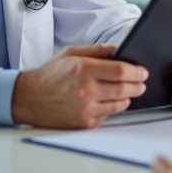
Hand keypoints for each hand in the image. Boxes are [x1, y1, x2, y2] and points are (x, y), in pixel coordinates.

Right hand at [11, 44, 147, 128]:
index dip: (136, 71)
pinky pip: (108, 115)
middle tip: (141, 82)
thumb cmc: (50, 75)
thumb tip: (118, 49)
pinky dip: (113, 108)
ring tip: (129, 91)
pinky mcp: (84, 123)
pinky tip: (112, 101)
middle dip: (137, 85)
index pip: (120, 70)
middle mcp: (86, 90)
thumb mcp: (71, 53)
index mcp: (83, 69)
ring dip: (129, 97)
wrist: (28, 98)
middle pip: (124, 88)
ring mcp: (85, 109)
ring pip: (119, 104)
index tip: (142, 71)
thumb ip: (96, 50)